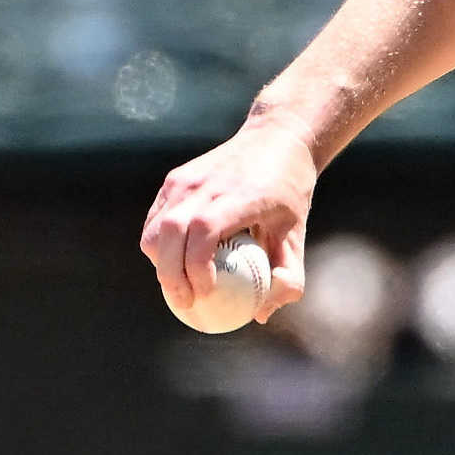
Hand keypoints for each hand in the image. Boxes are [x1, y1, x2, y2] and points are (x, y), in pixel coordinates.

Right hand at [143, 119, 319, 324]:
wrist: (274, 139)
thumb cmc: (289, 194)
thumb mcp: (298, 235)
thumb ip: (289, 275)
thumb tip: (261, 314)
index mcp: (241, 195)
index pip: (204, 230)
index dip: (197, 265)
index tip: (205, 294)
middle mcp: (207, 184)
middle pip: (170, 232)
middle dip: (171, 274)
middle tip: (185, 304)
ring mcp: (186, 179)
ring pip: (156, 228)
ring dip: (162, 263)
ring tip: (179, 288)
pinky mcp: (175, 180)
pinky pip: (156, 220)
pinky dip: (160, 247)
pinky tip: (176, 266)